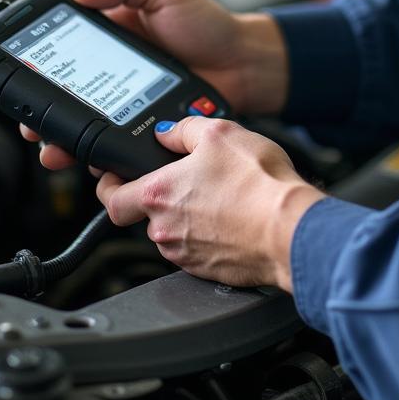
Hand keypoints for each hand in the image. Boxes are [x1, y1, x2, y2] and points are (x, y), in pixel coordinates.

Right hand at [21, 0, 289, 169]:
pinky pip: (116, 146)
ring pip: (85, 128)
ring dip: (64, 143)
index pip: (62, 52)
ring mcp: (127, 103)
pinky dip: (101, 158)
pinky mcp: (145, 128)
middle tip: (32, 128)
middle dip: (41, 116)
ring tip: (56, 152)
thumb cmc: (211, 26)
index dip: (38, 68)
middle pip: (64, 98)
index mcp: (111, 36)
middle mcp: (113, 72)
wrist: (246, 65)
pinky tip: (95, 163)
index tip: (21, 79)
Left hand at [96, 116, 325, 290]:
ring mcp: (184, 254)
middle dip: (163, 196)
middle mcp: (163, 229)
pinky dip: (209, 233)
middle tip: (191, 179)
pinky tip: (233, 217)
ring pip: (173, 230)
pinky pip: (197, 248)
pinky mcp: (206, 270)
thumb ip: (183, 129)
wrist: (290, 228)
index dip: (108, 185)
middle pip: (145, 213)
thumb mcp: (221, 133)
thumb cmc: (259, 183)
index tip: (115, 178)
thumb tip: (166, 133)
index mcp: (158, 194)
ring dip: (188, 215)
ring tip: (223, 196)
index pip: (110, 197)